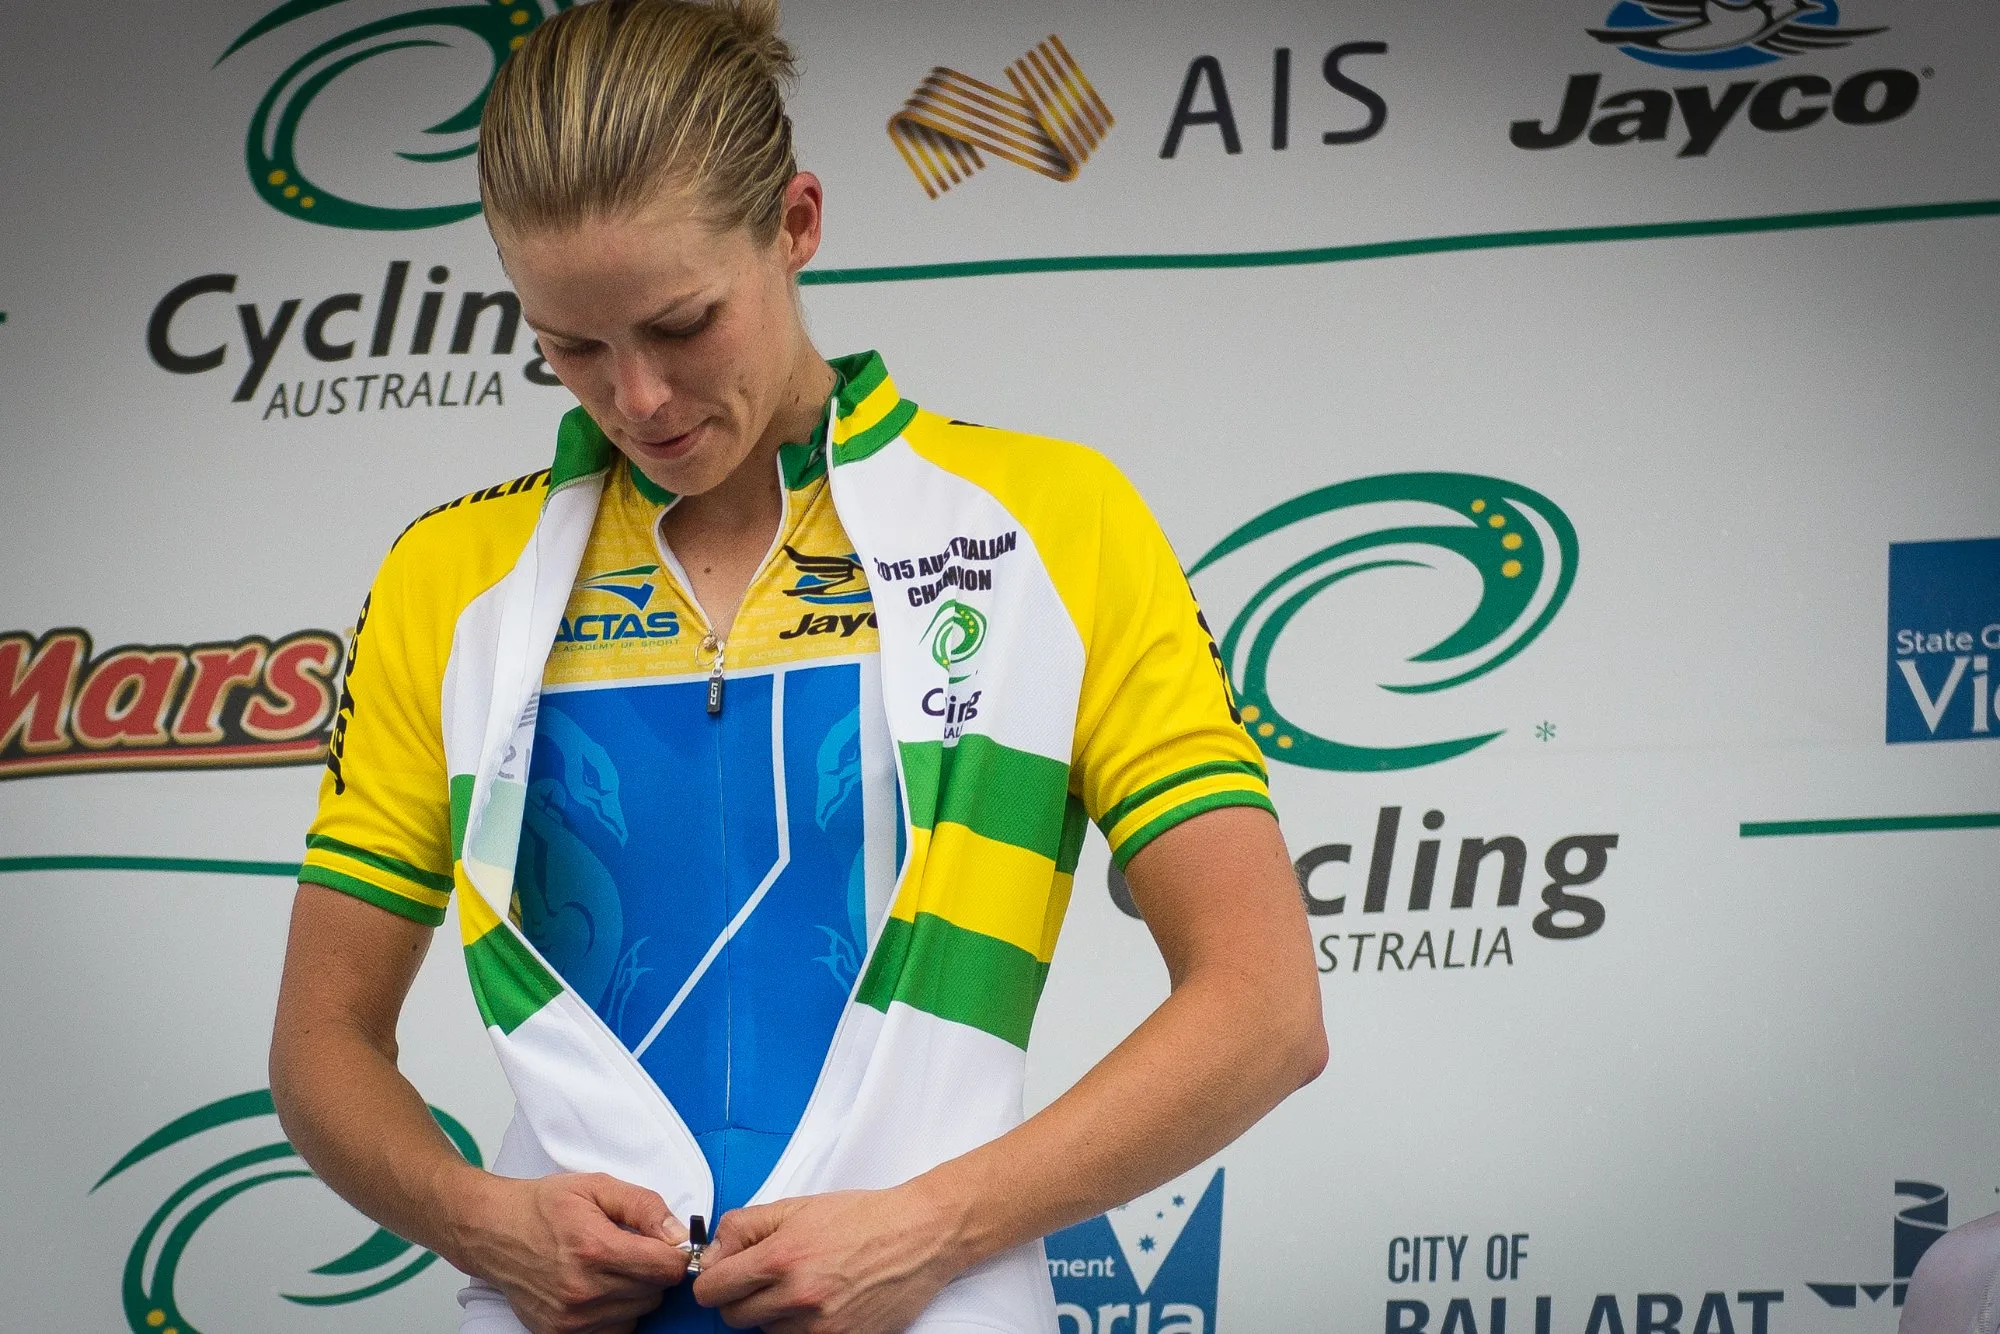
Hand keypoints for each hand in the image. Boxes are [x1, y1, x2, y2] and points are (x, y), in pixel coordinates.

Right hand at [446, 1168, 691, 1333]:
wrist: (493, 1231)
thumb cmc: (543, 1206)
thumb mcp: (596, 1186)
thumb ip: (643, 1206)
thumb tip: (678, 1234)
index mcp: (594, 1248)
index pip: (666, 1268)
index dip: (675, 1253)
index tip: (668, 1243)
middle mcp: (582, 1289)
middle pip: (655, 1292)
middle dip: (652, 1269)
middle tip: (631, 1249)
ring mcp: (570, 1318)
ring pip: (638, 1313)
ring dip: (635, 1291)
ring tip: (610, 1266)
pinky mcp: (560, 1333)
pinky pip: (615, 1330)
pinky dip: (617, 1312)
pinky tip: (600, 1288)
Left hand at [691, 1185, 962, 1332]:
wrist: (919, 1235)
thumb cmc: (862, 1217)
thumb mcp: (797, 1206)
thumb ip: (744, 1227)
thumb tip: (711, 1254)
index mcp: (780, 1258)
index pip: (712, 1290)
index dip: (713, 1280)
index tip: (723, 1275)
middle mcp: (797, 1297)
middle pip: (734, 1318)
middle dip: (742, 1298)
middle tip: (766, 1279)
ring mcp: (819, 1327)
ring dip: (775, 1315)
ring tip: (805, 1286)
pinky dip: (803, 1328)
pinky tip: (822, 1304)